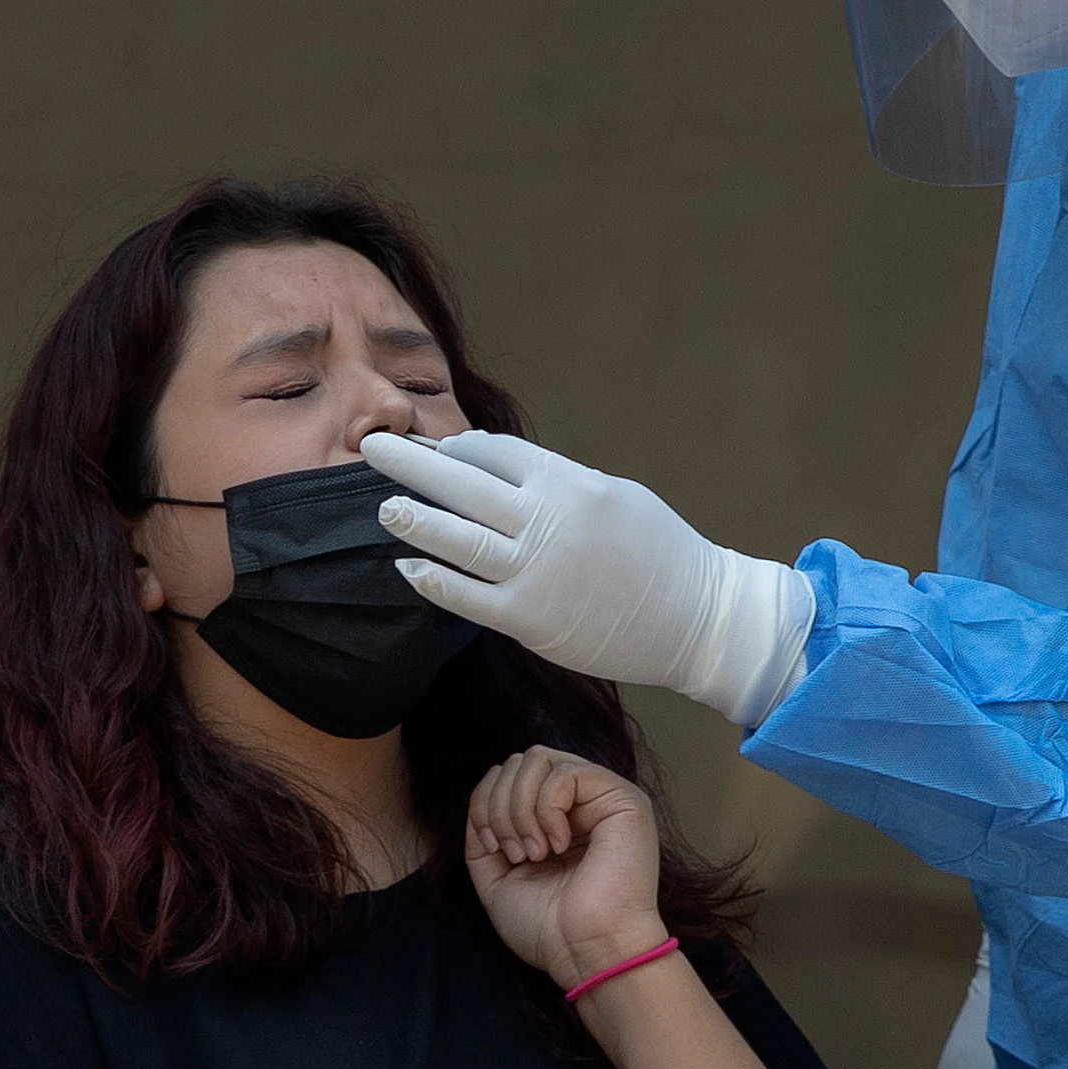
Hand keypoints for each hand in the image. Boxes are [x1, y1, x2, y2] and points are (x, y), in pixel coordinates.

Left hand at [362, 431, 813, 727]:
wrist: (696, 618)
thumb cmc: (659, 552)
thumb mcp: (615, 495)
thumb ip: (558, 482)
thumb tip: (500, 468)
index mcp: (569, 485)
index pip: (495, 453)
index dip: (457, 448)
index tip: (433, 448)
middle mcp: (547, 523)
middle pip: (462, 485)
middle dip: (411, 464)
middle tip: (370, 447)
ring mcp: (535, 574)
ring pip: (457, 540)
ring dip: (414, 521)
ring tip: (382, 507)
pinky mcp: (530, 621)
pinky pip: (467, 598)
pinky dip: (434, 581)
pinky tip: (408, 569)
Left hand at [462, 747, 670, 995]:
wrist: (588, 953)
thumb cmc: (550, 929)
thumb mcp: (497, 879)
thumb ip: (482, 839)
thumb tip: (479, 803)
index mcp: (556, 819)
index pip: (509, 776)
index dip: (485, 803)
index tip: (493, 850)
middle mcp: (582, 803)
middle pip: (520, 761)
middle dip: (500, 806)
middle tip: (517, 853)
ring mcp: (603, 798)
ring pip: (537, 758)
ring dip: (520, 808)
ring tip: (536, 852)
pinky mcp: (623, 800)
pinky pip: (564, 773)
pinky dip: (547, 809)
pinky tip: (559, 845)